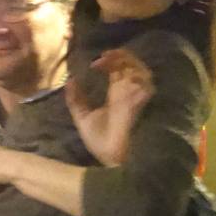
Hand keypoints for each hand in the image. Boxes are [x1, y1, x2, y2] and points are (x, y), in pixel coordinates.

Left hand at [68, 48, 153, 165]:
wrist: (112, 160)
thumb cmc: (102, 142)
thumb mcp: (83, 118)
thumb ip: (76, 100)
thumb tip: (69, 81)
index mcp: (117, 94)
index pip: (118, 69)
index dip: (109, 60)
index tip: (92, 64)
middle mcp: (128, 92)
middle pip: (132, 64)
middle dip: (120, 55)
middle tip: (103, 56)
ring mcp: (136, 97)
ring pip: (142, 70)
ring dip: (127, 61)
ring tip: (109, 59)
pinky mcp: (142, 103)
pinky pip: (146, 84)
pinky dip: (135, 75)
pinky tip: (120, 76)